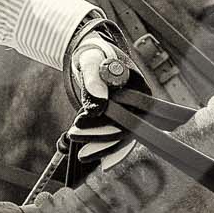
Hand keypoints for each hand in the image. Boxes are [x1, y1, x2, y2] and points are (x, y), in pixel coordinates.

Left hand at [64, 17, 139, 171]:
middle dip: (99, 134)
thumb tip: (99, 104)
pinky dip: (103, 149)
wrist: (94, 60)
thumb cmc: (94, 56)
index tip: (80, 121)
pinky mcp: (122, 122)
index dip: (107, 117)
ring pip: (119, 136)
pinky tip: (88, 156)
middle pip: (125, 126)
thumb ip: (94, 79)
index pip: (130, 107)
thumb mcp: (91, 62)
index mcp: (139, 86)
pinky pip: (116, 139)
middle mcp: (141, 103)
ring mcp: (133, 114)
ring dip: (99, 145)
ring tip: (76, 147)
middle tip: (72, 134)